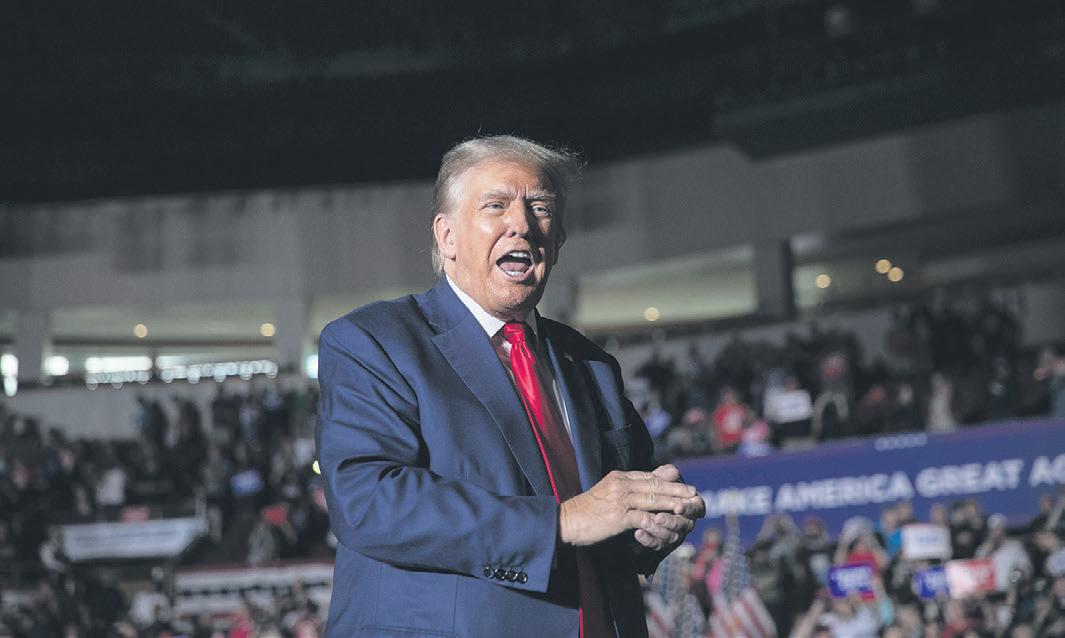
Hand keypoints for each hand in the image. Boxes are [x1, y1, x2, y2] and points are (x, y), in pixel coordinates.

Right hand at [559, 467, 697, 545]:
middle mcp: (621, 484)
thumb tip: (646, 484)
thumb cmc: (588, 509)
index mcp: (620, 477)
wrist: (567, 520)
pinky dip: (656, 520)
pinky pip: (642, 517)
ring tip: (687, 507)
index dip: (670, 481)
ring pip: (652, 499)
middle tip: (695, 494)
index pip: (650, 476)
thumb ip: (630, 487)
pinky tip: (667, 523)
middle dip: (677, 490)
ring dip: (672, 503)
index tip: (685, 486)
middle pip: (655, 485)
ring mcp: (620, 500)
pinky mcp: (617, 517)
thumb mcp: (609, 491)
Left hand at [633, 465, 704, 551]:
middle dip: (671, 521)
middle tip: (658, 517)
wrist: (636, 508)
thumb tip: (673, 470)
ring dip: (657, 530)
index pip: (697, 507)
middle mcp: (686, 522)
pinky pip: (656, 545)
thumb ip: (664, 478)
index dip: (690, 508)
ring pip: (671, 536)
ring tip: (644, 522)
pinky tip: (637, 533)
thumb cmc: (653, 492)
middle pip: (684, 524)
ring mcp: (674, 535)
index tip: (678, 507)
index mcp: (690, 505)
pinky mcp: (661, 544)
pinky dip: (647, 539)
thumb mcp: (657, 483)